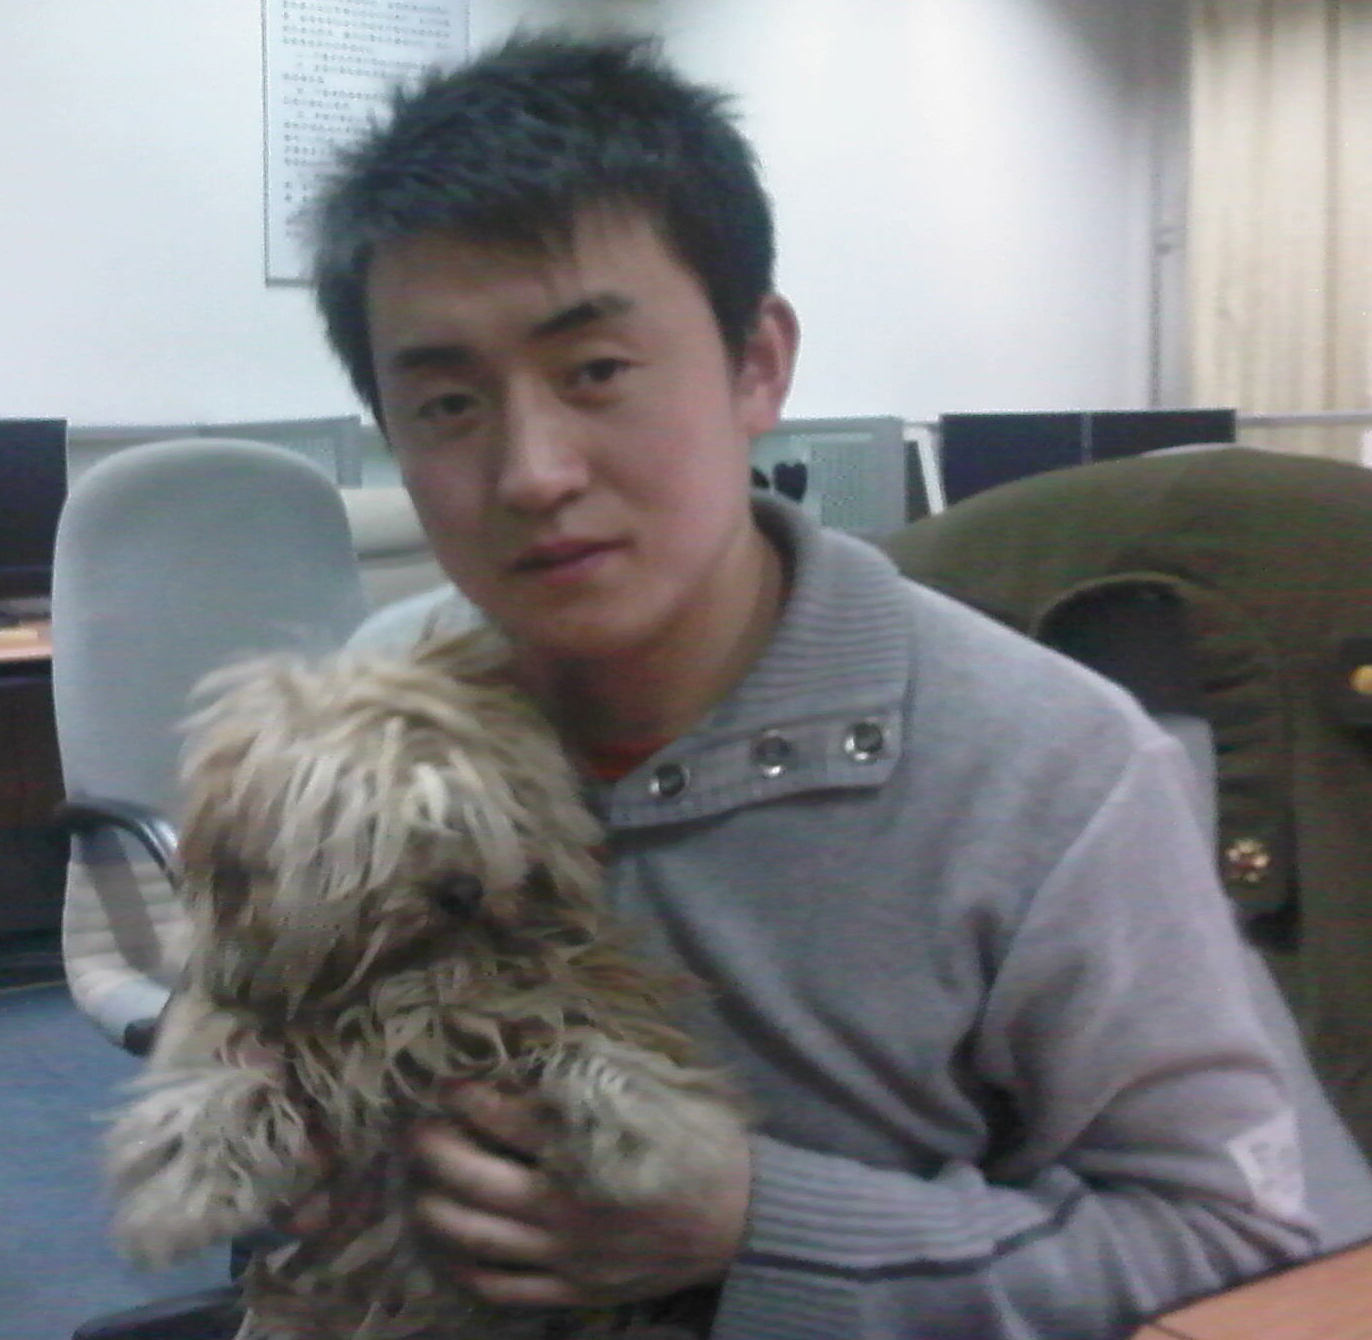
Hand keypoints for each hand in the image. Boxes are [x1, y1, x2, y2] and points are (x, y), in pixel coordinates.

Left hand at [410, 1081, 751, 1308]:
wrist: (744, 1222)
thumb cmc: (701, 1145)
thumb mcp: (658, 1093)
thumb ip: (599, 1072)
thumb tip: (541, 1041)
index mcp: (586, 1150)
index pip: (504, 1119)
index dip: (466, 1097)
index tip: (446, 1081)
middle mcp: (564, 1206)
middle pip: (471, 1180)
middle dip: (433, 1150)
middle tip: (418, 1130)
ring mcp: (564, 1255)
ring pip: (474, 1237)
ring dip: (435, 1207)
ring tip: (422, 1185)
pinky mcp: (573, 1289)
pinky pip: (503, 1287)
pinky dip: (467, 1267)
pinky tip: (453, 1245)